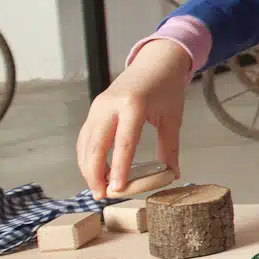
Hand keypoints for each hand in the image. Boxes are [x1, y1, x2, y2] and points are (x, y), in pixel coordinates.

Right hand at [75, 39, 190, 196]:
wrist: (155, 63)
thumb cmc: (166, 89)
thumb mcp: (173, 117)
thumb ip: (169, 147)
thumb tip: (172, 174)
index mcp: (133, 105)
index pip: (123, 143)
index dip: (119, 169)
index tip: (118, 189)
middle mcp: (110, 105)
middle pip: (96, 145)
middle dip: (95, 173)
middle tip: (101, 195)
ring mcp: (98, 107)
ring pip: (85, 143)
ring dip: (88, 167)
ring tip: (98, 188)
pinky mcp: (94, 109)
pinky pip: (85, 137)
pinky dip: (87, 156)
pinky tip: (95, 171)